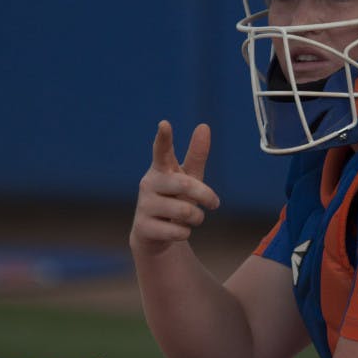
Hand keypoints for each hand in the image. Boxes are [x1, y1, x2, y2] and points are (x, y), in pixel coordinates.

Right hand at [131, 121, 219, 256]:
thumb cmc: (175, 198)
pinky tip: (177, 231)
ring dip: (197, 218)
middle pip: (185, 184)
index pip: (161, 150)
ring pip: (184, 211)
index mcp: (161, 168)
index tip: (164, 124)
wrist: (154, 234)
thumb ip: (196, 155)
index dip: (164, 138)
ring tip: (193, 219)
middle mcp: (149, 184)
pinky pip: (177, 231)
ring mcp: (144, 205)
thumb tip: (204, 126)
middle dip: (205, 195)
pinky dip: (186, 233)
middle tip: (215, 203)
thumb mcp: (188, 177)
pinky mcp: (143, 227)